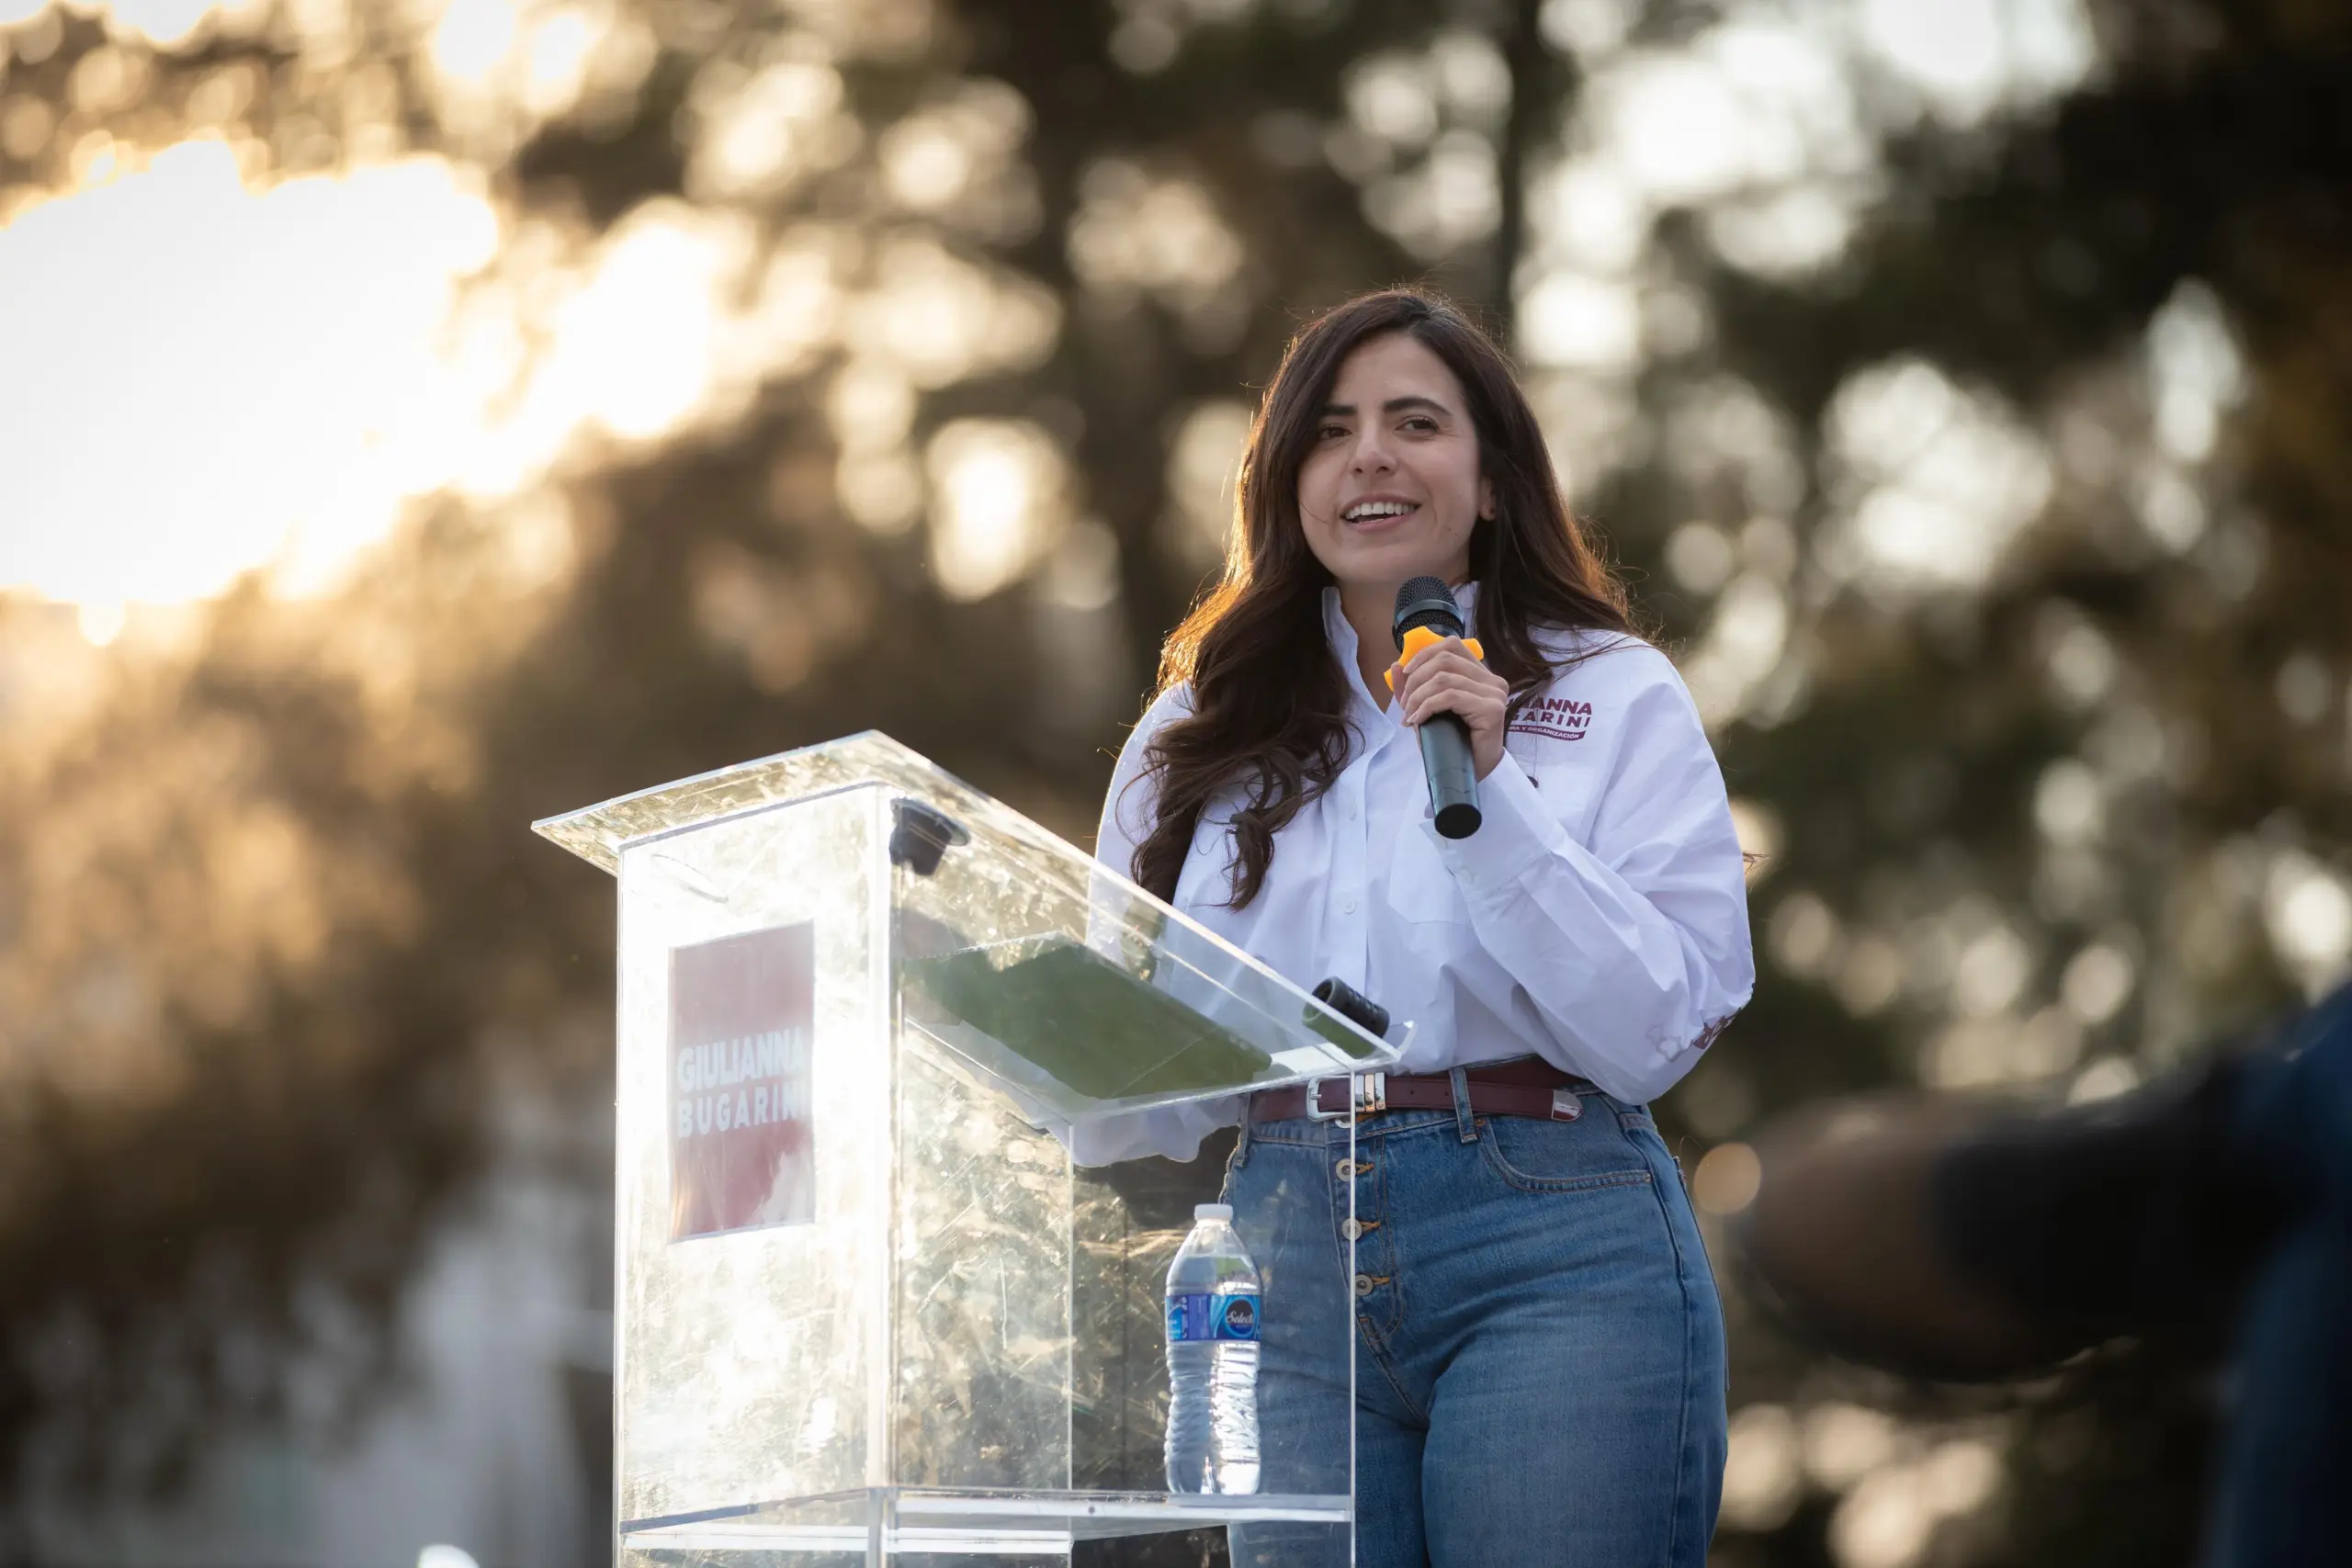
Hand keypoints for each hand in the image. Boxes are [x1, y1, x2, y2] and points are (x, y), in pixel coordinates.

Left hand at [1387, 636, 1508, 778]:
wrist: (1470, 773)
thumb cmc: (1451, 742)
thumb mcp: (1426, 710)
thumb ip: (1413, 688)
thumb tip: (1395, 665)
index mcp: (1480, 674)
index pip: (1451, 646)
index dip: (1424, 655)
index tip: (1406, 674)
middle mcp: (1492, 680)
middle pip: (1445, 660)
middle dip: (1416, 679)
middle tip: (1404, 705)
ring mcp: (1494, 694)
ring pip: (1444, 678)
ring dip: (1418, 697)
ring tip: (1409, 716)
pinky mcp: (1492, 709)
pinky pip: (1450, 697)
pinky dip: (1427, 706)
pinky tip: (1417, 720)